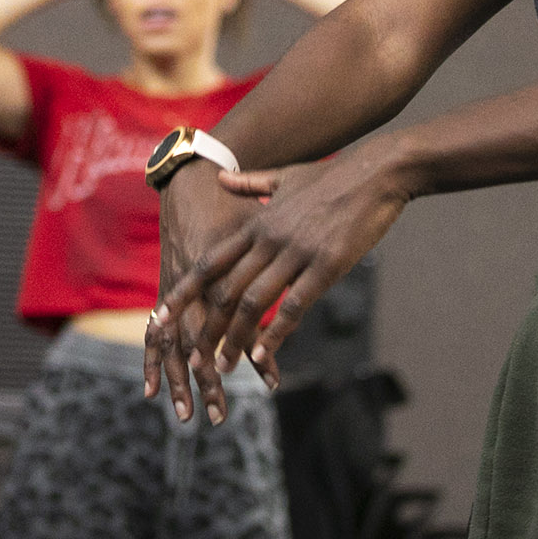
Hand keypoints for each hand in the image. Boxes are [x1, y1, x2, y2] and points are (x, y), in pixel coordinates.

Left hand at [151, 140, 408, 420]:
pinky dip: (275, 333)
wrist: (376, 172)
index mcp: (257, 224)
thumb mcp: (284, 177)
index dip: (184, 292)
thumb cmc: (332, 177)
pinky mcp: (326, 265)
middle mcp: (269, 239)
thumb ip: (249, 183)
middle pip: (226, 290)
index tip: (161, 316)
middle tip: (193, 359)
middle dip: (206, 328)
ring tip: (224, 367)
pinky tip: (263, 355)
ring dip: (235, 338)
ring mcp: (296, 252)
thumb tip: (220, 179)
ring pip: (254, 302)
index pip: (209, 263)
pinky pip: (294, 305)